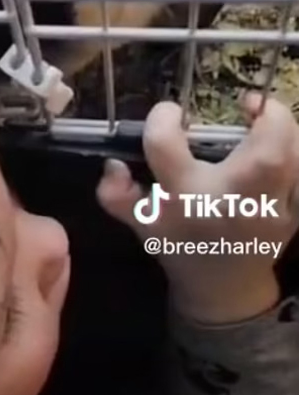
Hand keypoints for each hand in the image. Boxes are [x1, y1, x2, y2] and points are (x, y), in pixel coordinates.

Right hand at [96, 92, 298, 323]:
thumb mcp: (142, 224)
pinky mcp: (294, 212)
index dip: (162, 119)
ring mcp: (271, 210)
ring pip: (294, 158)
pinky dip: (295, 154)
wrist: (223, 287)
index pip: (165, 145)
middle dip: (268, 118)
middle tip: (248, 106)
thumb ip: (117, 194)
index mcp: (186, 198)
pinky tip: (279, 148)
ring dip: (286, 132)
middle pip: (267, 153)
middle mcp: (231, 201)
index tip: (169, 113)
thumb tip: (114, 164)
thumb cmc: (180, 247)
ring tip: (264, 124)